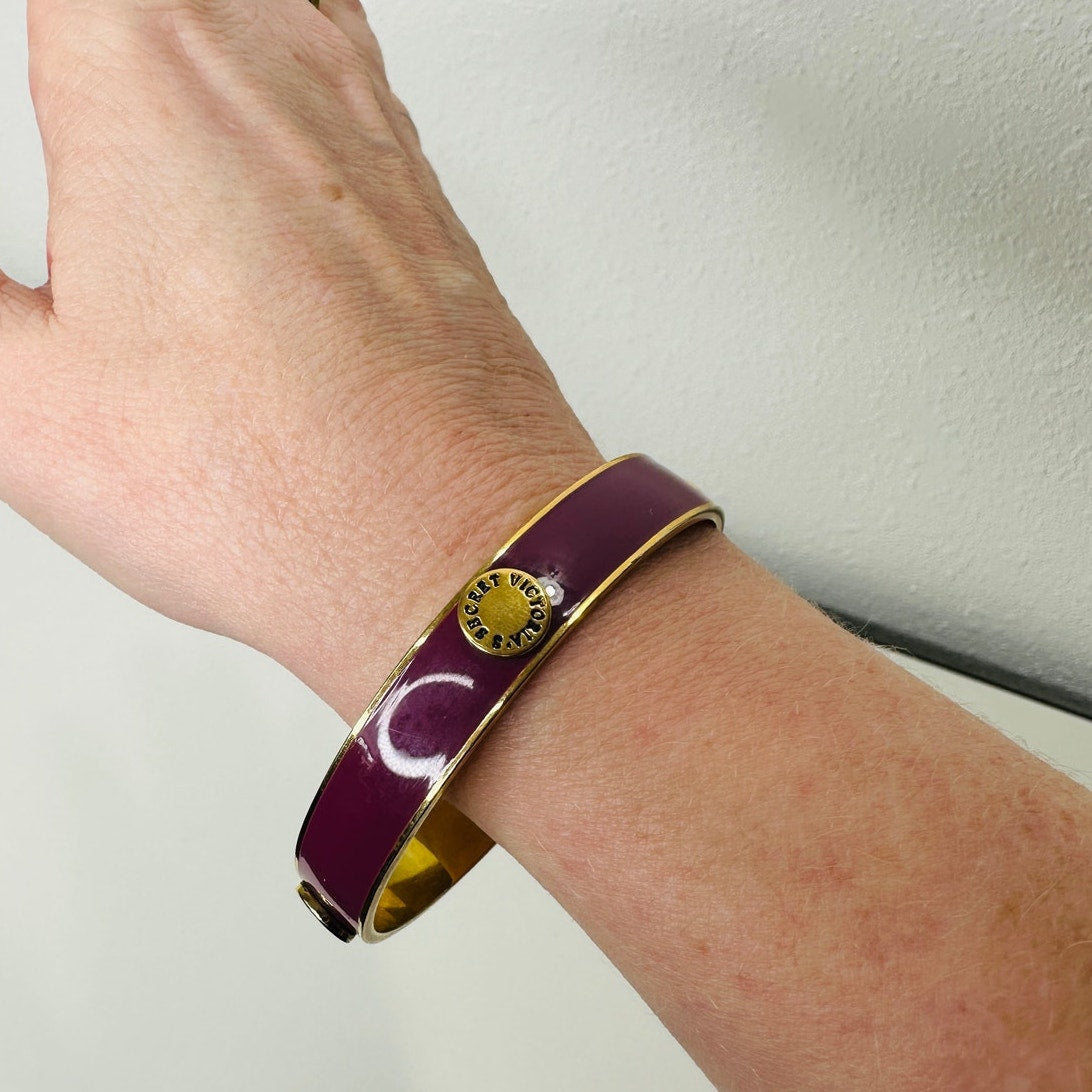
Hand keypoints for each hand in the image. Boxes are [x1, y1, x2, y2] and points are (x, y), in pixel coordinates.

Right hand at [0, 0, 597, 711]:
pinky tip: (248, 127)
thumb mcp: (24, 400)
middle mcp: (279, 63)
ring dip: (203, 32)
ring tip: (139, 87)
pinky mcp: (421, 188)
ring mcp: (370, 123)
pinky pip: (343, 65)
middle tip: (81, 98)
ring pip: (274, 1)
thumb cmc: (284, 485)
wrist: (447, 546)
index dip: (57, 41)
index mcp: (149, 69)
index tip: (46, 93)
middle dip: (108, 37)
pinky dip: (281, 59)